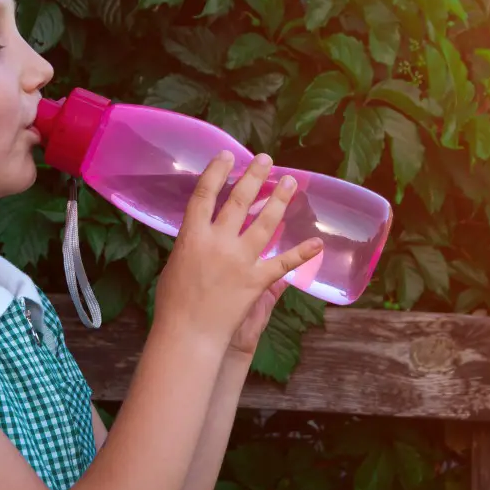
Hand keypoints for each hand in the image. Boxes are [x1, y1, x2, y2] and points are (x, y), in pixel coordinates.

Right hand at [154, 151, 322, 351]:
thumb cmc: (173, 304)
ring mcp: (240, 261)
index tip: (227, 156)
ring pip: (265, 223)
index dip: (216, 172)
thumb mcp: (175, 266)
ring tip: (289, 182)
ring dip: (279, 200)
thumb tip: (199, 235)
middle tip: (266, 159)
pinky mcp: (256, 281)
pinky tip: (316, 243)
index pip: (204, 195)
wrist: (189, 334)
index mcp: (192, 237)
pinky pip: (283, 263)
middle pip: (238, 201)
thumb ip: (191, 246)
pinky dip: (301, 253)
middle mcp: (217, 243)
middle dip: (254, 176)